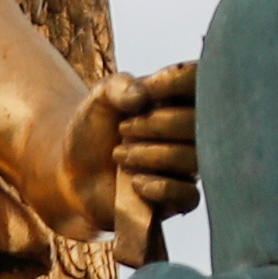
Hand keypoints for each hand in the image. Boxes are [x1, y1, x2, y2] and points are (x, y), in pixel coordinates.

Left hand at [90, 60, 201, 268]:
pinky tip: (135, 183)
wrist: (75, 173)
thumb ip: (119, 86)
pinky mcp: (179, 197)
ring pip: (194, 159)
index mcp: (183, 97)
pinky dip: (163, 188)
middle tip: (123, 130)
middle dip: (158, 125)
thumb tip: (141, 98)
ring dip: (153, 156)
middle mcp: (196, 130)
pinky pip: (190, 195)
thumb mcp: (101, 97)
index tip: (145, 91)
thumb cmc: (95, 128)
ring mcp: (190, 165)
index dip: (175, 84)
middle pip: (201, 122)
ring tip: (119, 155)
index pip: (202, 81)